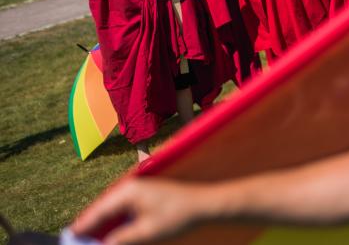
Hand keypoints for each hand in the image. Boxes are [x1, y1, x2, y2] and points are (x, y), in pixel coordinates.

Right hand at [71, 178, 207, 244]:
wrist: (204, 205)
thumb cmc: (178, 216)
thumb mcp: (146, 233)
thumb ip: (120, 240)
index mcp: (127, 191)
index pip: (96, 212)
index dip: (80, 228)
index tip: (67, 240)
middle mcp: (129, 187)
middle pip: (100, 210)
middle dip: (88, 227)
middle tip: (74, 241)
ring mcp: (136, 190)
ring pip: (109, 210)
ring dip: (99, 225)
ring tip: (86, 238)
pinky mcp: (142, 197)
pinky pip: (120, 210)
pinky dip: (112, 222)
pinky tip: (107, 234)